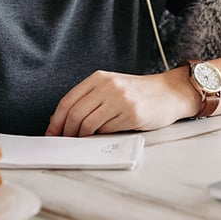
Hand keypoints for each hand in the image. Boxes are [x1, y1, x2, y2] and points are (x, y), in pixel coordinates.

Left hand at [46, 68, 197, 136]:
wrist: (169, 92)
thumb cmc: (138, 93)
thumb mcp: (112, 87)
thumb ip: (90, 99)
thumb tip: (62, 121)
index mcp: (100, 77)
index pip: (68, 100)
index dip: (56, 120)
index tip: (51, 133)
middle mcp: (108, 86)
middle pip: (74, 113)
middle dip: (66, 132)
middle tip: (65, 142)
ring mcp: (120, 99)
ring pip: (87, 124)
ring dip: (81, 137)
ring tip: (82, 141)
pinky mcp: (132, 114)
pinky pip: (106, 130)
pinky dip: (100, 136)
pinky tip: (102, 135)